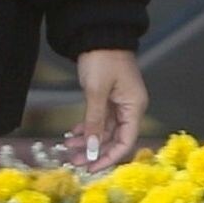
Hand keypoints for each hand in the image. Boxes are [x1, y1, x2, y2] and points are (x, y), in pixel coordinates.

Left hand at [61, 49, 146, 172]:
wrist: (98, 33)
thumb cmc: (103, 59)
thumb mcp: (96, 92)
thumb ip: (95, 122)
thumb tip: (93, 149)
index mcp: (134, 107)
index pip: (126, 141)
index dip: (109, 158)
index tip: (91, 168)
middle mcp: (130, 107)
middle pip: (114, 138)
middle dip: (95, 151)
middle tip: (75, 161)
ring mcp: (119, 102)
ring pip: (104, 130)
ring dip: (88, 140)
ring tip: (69, 148)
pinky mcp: (108, 97)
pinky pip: (99, 119)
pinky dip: (87, 127)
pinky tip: (73, 134)